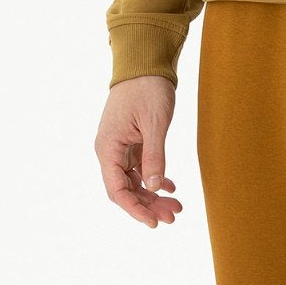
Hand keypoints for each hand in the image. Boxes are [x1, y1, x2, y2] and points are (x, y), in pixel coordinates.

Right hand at [95, 77, 184, 227]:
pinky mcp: (131, 142)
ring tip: (177, 205)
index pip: (117, 190)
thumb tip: (153, 188)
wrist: (146, 62)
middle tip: (174, 215)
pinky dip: (155, 179)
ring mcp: (120, 147)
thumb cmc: (147, 88)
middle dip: (148, 205)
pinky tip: (171, 186)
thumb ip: (154, 157)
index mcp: (108, 148)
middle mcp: (110, 150)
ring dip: (153, 195)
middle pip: (126, 189)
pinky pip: (140, 168)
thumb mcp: (154, 124)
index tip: (153, 222)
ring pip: (135, 181)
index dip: (134, 209)